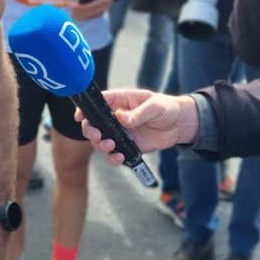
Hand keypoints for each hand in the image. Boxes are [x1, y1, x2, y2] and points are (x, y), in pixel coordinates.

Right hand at [76, 89, 198, 162]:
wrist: (180, 125)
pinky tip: (119, 157)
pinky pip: (115, 154)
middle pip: (94, 124)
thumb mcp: (155, 106)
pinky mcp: (128, 147)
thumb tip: (121, 118)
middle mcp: (117, 117)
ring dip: (101, 145)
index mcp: (121, 101)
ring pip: (101, 141)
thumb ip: (138, 113)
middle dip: (90, 131)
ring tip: (111, 146)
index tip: (80, 116)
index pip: (98, 103)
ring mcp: (121, 133)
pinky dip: (113, 158)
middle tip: (98, 135)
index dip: (86, 109)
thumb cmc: (167, 108)